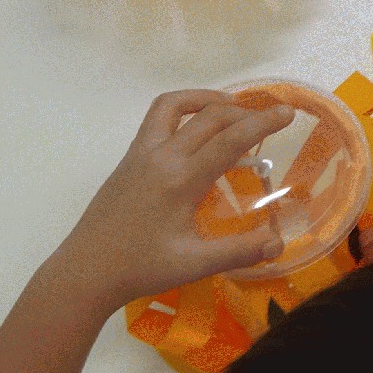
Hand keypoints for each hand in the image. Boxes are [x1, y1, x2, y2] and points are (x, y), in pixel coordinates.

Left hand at [43, 90, 295, 315]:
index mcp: (180, 179)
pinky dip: (182, 112)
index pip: (230, 140)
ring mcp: (140, 154)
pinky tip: (194, 134)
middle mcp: (161, 156)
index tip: (288, 112)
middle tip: (269, 117)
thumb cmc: (140, 268)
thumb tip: (279, 244)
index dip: (262, 123)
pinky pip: (157, 119)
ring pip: (174, 106)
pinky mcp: (128, 160)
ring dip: (205, 99)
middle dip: (244, 111)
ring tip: (230, 109)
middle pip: (208, 117)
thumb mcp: (194, 264)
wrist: (85, 272)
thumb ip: (239, 252)